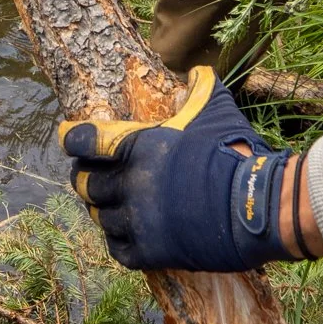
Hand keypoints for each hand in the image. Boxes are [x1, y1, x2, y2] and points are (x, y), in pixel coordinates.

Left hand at [59, 67, 312, 271]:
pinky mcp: (151, 252)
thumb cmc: (233, 153)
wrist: (254, 206)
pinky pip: (117, 249)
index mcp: (137, 146)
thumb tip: (196, 70)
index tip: (69, 139)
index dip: (74, 140)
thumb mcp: (215, 111)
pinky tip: (124, 233)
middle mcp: (130, 184)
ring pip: (99, 216)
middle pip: (86, 183)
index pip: (84, 142)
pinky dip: (117, 240)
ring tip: (107, 204)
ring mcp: (138, 220)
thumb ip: (199, 89)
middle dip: (85, 177)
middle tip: (90, 175)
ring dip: (101, 209)